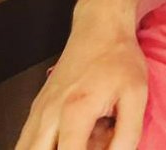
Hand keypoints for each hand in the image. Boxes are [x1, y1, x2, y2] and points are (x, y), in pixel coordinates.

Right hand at [17, 18, 146, 149]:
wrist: (99, 28)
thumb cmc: (118, 58)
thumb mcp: (136, 95)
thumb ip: (127, 135)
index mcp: (75, 111)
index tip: (101, 147)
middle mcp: (48, 115)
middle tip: (89, 143)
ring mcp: (37, 113)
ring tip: (81, 140)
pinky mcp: (35, 111)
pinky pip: (29, 142)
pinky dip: (48, 147)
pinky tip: (72, 137)